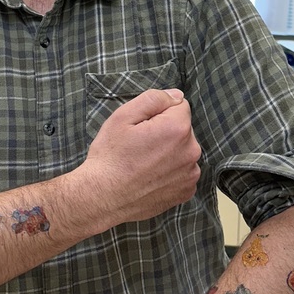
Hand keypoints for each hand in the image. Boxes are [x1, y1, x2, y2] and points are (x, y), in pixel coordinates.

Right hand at [81, 89, 201, 230]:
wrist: (102, 198)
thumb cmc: (109, 157)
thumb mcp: (122, 117)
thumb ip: (153, 99)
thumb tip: (176, 95)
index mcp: (177, 129)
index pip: (179, 105)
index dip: (158, 113)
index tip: (142, 127)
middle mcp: (191, 151)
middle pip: (183, 128)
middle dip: (166, 131)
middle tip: (140, 146)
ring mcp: (190, 174)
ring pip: (183, 150)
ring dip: (170, 152)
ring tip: (144, 163)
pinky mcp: (186, 191)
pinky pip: (183, 171)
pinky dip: (171, 171)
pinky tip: (151, 176)